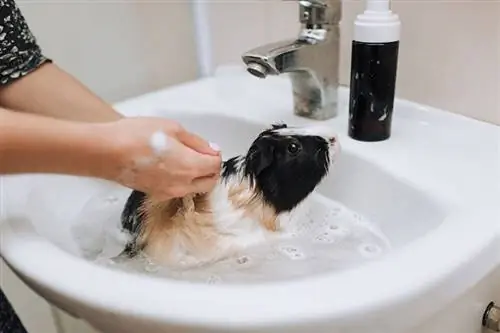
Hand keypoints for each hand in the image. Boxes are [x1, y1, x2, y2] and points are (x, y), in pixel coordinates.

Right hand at [101, 116, 221, 200]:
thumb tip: (212, 150)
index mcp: (190, 166)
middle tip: (202, 155)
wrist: (106, 152)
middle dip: (211, 169)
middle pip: (209, 182)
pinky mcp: (156, 194)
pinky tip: (171, 167)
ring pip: (194, 188)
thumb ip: (196, 142)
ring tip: (185, 159)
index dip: (215, 155)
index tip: (209, 147)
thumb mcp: (173, 129)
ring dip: (198, 177)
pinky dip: (182, 181)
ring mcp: (169, 192)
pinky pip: (178, 190)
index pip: (215, 166)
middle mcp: (183, 184)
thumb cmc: (138, 135)